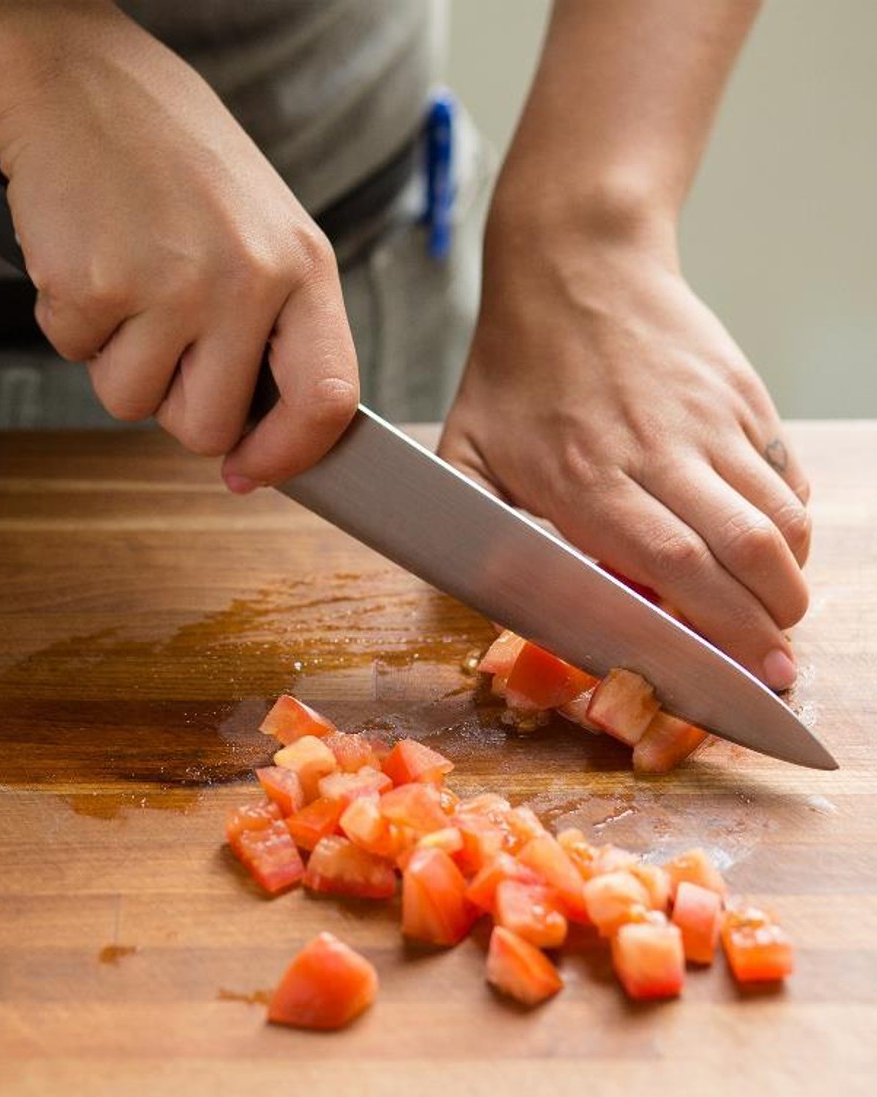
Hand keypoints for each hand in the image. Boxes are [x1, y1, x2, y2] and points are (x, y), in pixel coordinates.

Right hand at [0, 5, 357, 489]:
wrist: (77, 81)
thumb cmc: (170, 157)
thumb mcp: (258, 228)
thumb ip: (271, 325)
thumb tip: (254, 440)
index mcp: (301, 265)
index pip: (326, 400)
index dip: (288, 454)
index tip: (252, 471)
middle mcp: (245, 279)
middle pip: (209, 426)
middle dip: (173, 400)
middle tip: (160, 330)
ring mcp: (168, 286)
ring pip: (131, 403)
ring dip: (115, 358)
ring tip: (125, 275)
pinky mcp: (92, 287)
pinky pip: (74, 357)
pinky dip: (69, 321)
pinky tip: (87, 256)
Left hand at [437, 219, 810, 689]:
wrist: (574, 264)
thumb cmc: (513, 371)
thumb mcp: (463, 452)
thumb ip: (477, 529)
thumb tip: (497, 600)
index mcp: (584, 477)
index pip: (673, 565)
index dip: (721, 628)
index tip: (747, 673)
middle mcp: (657, 450)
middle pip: (745, 551)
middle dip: (773, 621)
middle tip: (775, 663)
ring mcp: (708, 420)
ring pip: (781, 516)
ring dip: (790, 578)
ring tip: (777, 611)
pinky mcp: (741, 395)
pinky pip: (786, 474)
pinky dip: (792, 522)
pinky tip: (770, 546)